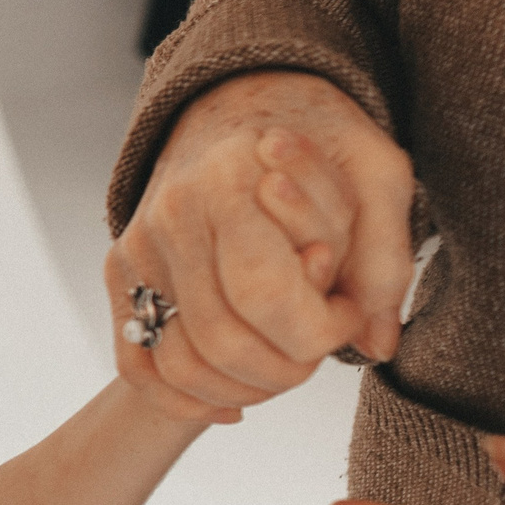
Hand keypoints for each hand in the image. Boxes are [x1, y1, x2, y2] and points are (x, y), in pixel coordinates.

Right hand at [108, 70, 410, 418]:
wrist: (236, 101)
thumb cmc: (317, 138)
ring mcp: (137, 249)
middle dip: (286, 368)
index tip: (349, 316)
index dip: (319, 331)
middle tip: (319, 346)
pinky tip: (232, 403)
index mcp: (230, 183)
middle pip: (220, 341)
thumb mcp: (377, 176)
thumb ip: (384, 258)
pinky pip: (136, 363)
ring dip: (242, 389)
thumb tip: (374, 342)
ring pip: (177, 363)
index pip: (265, 297)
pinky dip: (181, 399)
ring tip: (283, 367)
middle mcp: (171, 218)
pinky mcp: (121, 274)